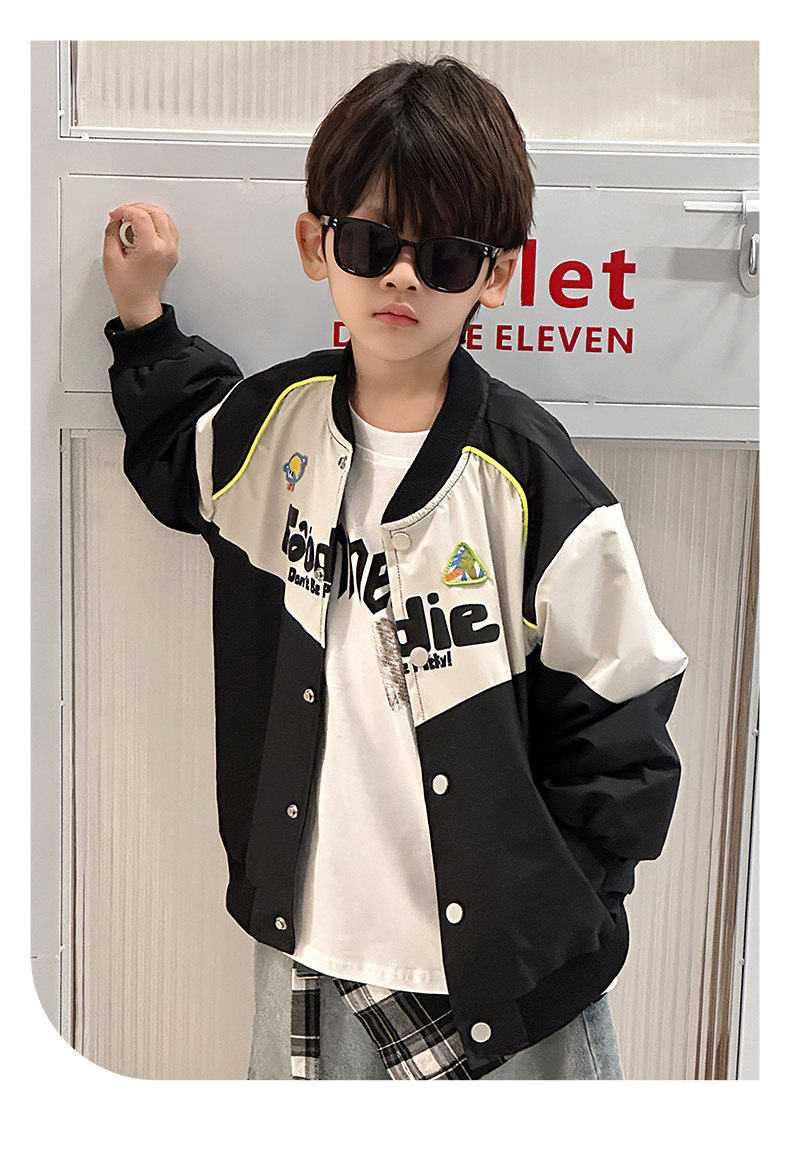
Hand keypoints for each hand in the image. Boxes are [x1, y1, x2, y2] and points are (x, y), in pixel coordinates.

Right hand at [103, 203, 178, 328]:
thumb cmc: (127, 287)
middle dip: (136, 208)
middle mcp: (166, 248)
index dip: (124, 210)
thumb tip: (116, 220)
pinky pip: (168, 227)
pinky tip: (142, 227)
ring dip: (147, 213)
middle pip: (156, 212)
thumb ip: (112, 233)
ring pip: (164, 217)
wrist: (139, 302)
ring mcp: (172, 250)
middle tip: (123, 214)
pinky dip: (155, 222)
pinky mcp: (172, 252)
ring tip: (131, 221)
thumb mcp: (111, 257)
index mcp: (151, 249)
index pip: (141, 216)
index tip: (115, 215)